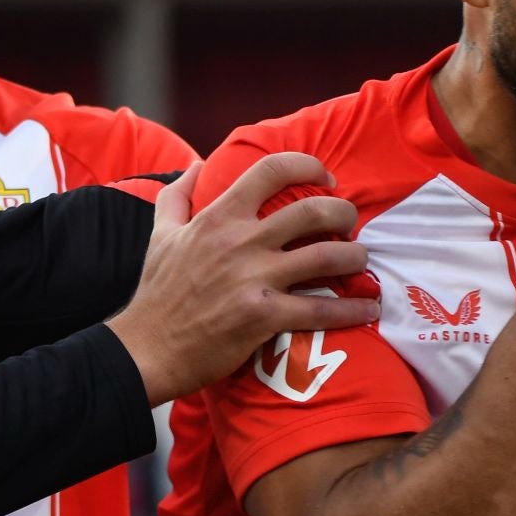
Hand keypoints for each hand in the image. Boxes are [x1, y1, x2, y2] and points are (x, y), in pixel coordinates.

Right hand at [108, 154, 378, 404]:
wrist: (147, 349)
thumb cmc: (157, 292)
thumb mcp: (160, 234)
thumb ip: (178, 195)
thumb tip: (197, 165)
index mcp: (219, 217)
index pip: (272, 170)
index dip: (308, 166)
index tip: (325, 178)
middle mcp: (241, 242)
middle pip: (313, 210)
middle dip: (343, 212)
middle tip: (351, 223)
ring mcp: (255, 279)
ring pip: (327, 256)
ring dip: (355, 257)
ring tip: (362, 261)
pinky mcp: (265, 317)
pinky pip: (321, 309)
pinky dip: (352, 309)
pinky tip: (367, 309)